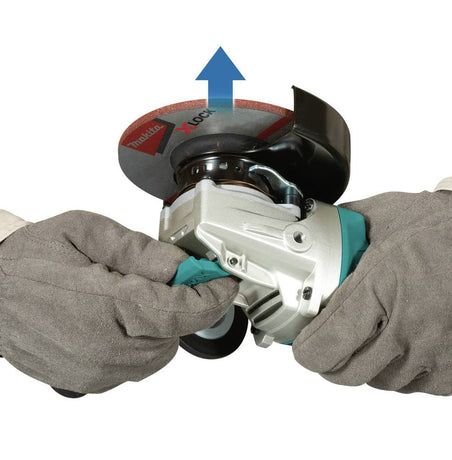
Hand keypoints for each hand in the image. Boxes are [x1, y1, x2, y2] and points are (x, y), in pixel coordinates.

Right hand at [0, 211, 237, 392]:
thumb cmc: (31, 258)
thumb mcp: (87, 232)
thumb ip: (140, 250)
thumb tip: (181, 264)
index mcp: (106, 305)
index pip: (181, 310)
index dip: (212, 297)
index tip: (225, 284)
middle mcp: (103, 347)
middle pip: (176, 333)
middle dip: (187, 305)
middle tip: (180, 279)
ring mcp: (95, 370)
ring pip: (161, 352)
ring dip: (166, 323)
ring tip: (140, 294)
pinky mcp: (89, 380)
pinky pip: (138, 364)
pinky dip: (145, 341)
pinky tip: (125, 318)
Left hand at [293, 190, 451, 394]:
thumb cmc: (442, 226)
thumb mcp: (382, 216)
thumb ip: (344, 226)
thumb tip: (317, 227)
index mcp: (381, 286)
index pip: (330, 341)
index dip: (307, 350)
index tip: (302, 347)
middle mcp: (409, 325)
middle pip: (349, 371)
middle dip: (329, 362)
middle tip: (326, 348)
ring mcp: (435, 350)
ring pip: (380, 381)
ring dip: (365, 365)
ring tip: (364, 342)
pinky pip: (415, 386)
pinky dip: (399, 371)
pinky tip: (397, 348)